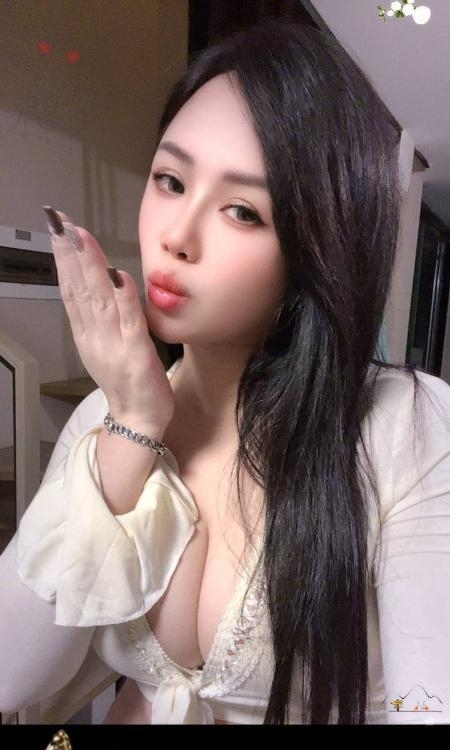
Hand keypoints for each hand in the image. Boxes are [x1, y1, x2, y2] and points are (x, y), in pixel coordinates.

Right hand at [45, 207, 174, 430]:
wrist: (138, 418)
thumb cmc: (126, 378)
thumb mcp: (105, 343)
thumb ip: (100, 314)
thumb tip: (98, 279)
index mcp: (86, 331)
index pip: (70, 287)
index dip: (63, 257)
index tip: (56, 227)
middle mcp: (94, 335)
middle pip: (78, 288)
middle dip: (69, 252)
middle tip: (58, 221)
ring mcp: (114, 344)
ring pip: (99, 299)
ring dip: (89, 266)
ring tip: (80, 237)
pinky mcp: (137, 353)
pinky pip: (129, 321)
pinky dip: (122, 298)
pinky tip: (116, 275)